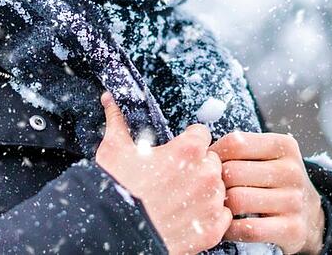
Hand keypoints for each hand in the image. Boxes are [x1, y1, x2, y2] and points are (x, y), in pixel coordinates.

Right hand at [95, 92, 231, 254]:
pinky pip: (222, 215)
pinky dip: (209, 216)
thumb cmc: (116, 191)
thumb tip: (110, 99)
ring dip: (204, 191)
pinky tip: (188, 216)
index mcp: (188, 150)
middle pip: (212, 161)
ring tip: (179, 199)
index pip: (201, 134)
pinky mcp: (213, 229)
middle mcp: (206, 173)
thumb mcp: (113, 150)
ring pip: (218, 188)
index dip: (188, 142)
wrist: (116, 233)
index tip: (178, 152)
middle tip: (176, 178)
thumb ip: (118, 120)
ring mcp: (212, 202)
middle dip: (197, 167)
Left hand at [209, 132, 324, 254]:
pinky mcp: (292, 229)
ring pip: (238, 200)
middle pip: (233, 172)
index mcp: (284, 146)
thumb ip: (240, 148)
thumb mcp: (267, 155)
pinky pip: (247, 229)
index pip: (236, 143)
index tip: (208, 164)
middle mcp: (292, 171)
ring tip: (218, 207)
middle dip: (215, 182)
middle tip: (210, 189)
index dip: (214, 154)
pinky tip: (227, 226)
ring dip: (221, 207)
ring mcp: (294, 200)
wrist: (309, 213)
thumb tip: (200, 149)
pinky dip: (230, 230)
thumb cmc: (274, 180)